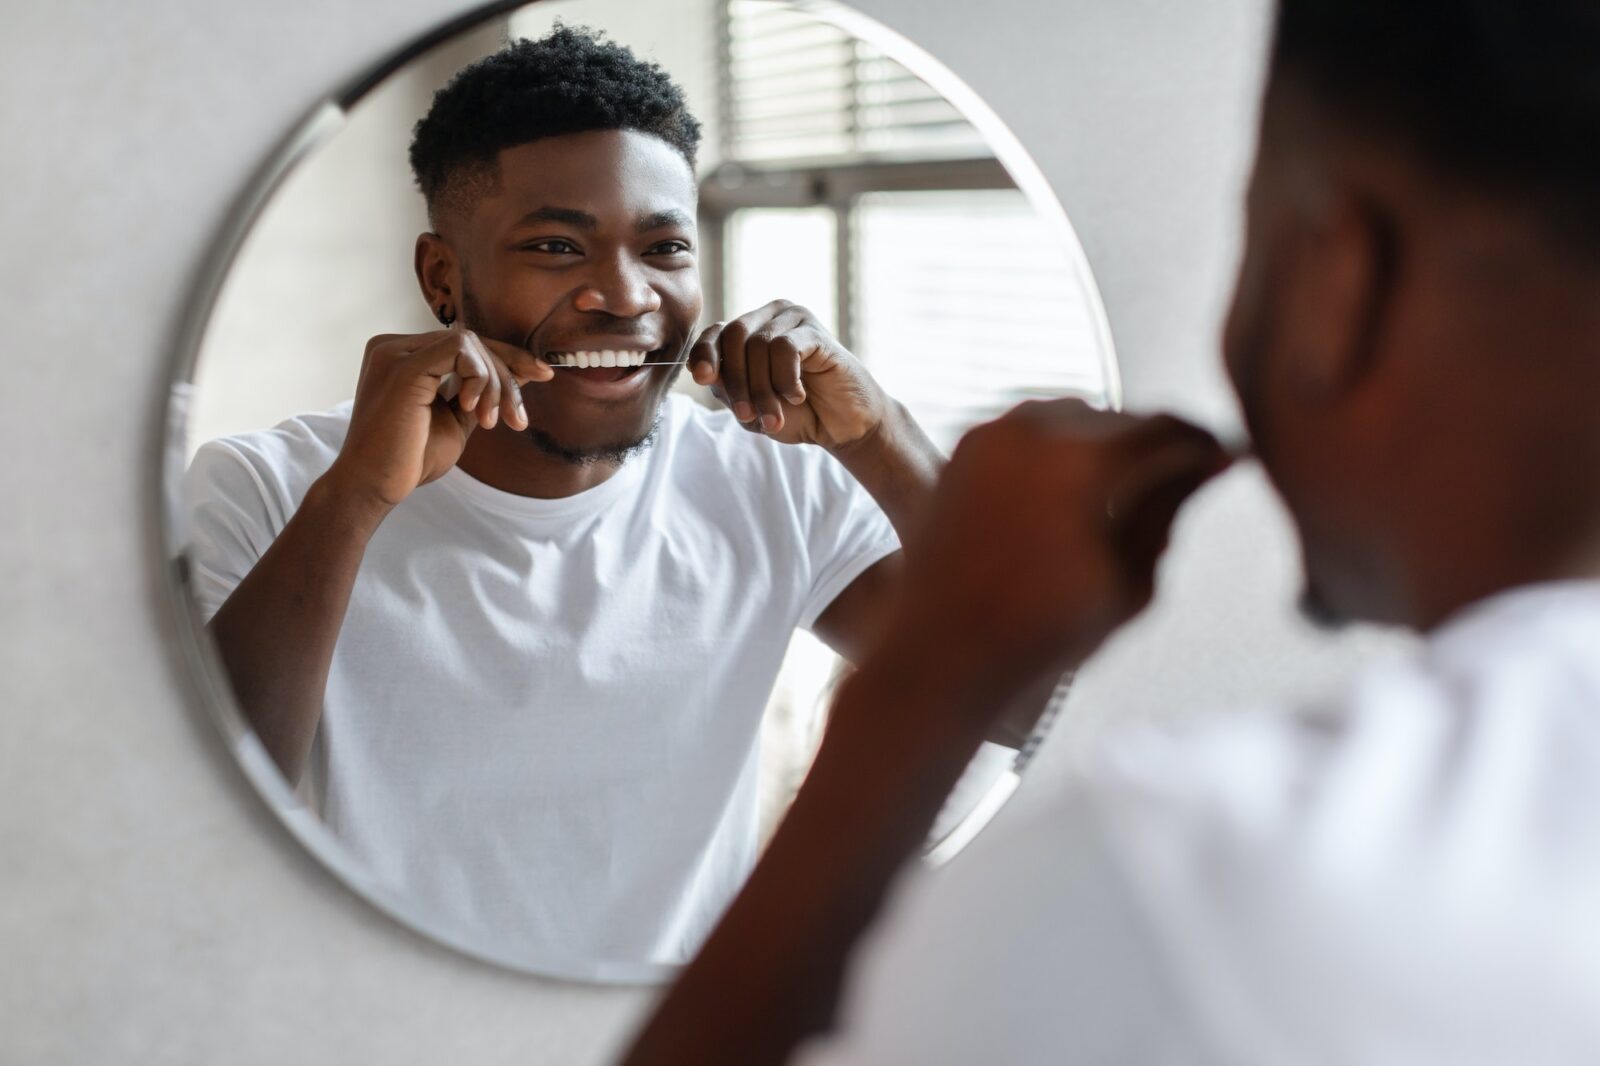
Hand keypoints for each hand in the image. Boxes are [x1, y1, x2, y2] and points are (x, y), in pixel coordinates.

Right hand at [325, 327, 552, 512]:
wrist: (374, 488)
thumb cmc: (410, 460)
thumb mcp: (458, 420)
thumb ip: (482, 392)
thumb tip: (522, 371)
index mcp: (404, 356)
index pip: (466, 345)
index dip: (508, 357)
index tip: (542, 376)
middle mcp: (395, 346)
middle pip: (472, 341)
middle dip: (507, 376)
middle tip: (518, 419)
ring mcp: (395, 352)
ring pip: (470, 343)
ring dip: (496, 383)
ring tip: (493, 423)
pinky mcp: (402, 367)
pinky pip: (459, 350)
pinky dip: (479, 377)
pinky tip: (475, 411)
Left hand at [689, 300, 886, 451]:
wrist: (840, 426)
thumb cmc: (796, 414)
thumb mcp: (751, 406)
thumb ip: (726, 386)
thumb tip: (703, 371)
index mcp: (748, 332)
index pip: (715, 333)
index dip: (704, 354)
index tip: (702, 379)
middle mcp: (769, 318)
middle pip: (734, 337)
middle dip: (737, 382)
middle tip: (746, 415)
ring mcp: (793, 319)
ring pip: (759, 346)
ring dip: (762, 390)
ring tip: (774, 417)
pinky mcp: (815, 330)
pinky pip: (785, 349)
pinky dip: (785, 380)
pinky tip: (797, 397)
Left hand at [887, 400, 1231, 708]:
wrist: (940, 650)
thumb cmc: (1041, 632)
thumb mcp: (1131, 582)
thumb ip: (1169, 512)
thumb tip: (1207, 467)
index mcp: (1083, 461)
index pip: (1166, 428)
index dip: (1203, 444)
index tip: (1222, 461)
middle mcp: (1034, 431)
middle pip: (1120, 418)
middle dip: (1154, 443)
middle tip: (1183, 476)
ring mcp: (992, 435)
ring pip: (1073, 417)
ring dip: (1105, 442)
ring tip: (1125, 487)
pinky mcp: (964, 450)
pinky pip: (1029, 430)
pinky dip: (1058, 449)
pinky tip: (1071, 490)